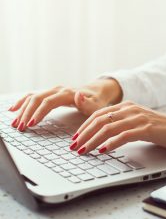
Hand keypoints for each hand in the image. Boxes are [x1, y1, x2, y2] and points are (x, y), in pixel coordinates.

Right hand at [8, 79, 122, 130]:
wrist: (98, 91)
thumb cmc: (98, 100)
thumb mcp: (97, 104)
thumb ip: (88, 103)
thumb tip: (78, 95)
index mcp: (68, 93)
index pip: (49, 102)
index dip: (39, 112)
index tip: (31, 124)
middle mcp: (58, 90)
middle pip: (37, 99)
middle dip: (27, 113)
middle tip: (20, 127)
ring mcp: (54, 91)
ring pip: (33, 97)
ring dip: (23, 109)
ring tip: (15, 123)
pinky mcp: (51, 94)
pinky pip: (34, 96)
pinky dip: (23, 102)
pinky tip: (14, 109)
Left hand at [69, 101, 165, 154]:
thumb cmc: (160, 128)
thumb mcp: (138, 122)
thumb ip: (122, 124)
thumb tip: (102, 136)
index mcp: (126, 106)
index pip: (99, 114)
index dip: (84, 127)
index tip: (75, 138)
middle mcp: (130, 109)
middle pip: (100, 120)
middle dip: (84, 134)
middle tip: (74, 147)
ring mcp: (138, 118)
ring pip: (109, 127)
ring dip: (93, 140)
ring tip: (83, 150)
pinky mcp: (146, 128)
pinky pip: (124, 135)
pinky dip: (111, 143)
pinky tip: (103, 150)